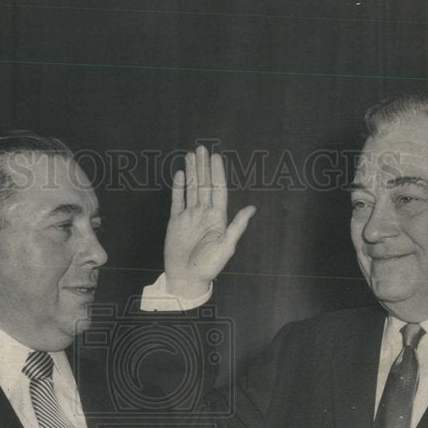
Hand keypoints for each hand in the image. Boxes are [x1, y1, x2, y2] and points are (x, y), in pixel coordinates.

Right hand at [164, 144, 255, 299]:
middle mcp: (203, 214)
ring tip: (191, 155)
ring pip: (191, 189)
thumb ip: (237, 226)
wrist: (186, 279)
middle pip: (204, 185)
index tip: (216, 157)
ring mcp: (189, 217)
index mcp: (217, 218)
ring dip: (192, 172)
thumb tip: (251, 208)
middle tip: (202, 148)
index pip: (218, 190)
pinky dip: (179, 187)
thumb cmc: (208, 267)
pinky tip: (181, 174)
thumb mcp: (226, 247)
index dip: (217, 173)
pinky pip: (177, 201)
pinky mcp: (176, 222)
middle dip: (203, 167)